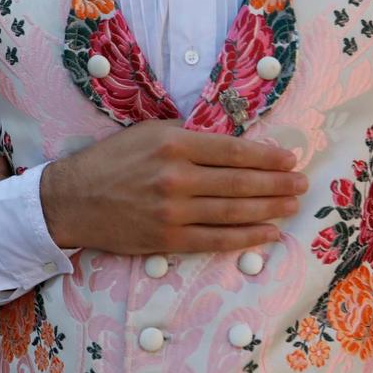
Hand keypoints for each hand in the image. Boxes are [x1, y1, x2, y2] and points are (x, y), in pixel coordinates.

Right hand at [39, 120, 304, 254]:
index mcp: (173, 144)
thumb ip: (187, 135)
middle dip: (278, 184)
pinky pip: (218, 239)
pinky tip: (269, 232)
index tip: (290, 159)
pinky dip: (247, 237)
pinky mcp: (169, 240)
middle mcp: (177, 177)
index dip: (268, 156)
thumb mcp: (146, 132)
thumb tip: (229, 142)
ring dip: (270, 209)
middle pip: (242, 182)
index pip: (234, 150)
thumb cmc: (109, 161)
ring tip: (292, 205)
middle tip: (301, 184)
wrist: (71, 200)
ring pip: (235, 211)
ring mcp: (174, 212)